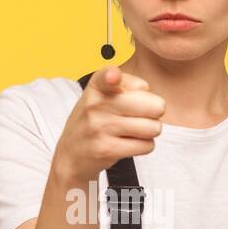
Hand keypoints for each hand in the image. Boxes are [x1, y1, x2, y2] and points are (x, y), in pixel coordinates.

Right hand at [52, 66, 165, 184]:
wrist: (72, 153)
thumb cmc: (95, 119)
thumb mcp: (103, 94)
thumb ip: (130, 85)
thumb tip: (153, 100)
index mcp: (98, 85)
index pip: (109, 76)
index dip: (113, 76)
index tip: (113, 77)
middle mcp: (96, 104)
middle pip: (154, 106)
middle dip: (155, 113)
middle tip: (141, 116)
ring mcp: (101, 127)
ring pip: (153, 128)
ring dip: (150, 131)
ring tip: (134, 130)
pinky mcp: (107, 149)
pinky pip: (147, 146)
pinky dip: (143, 145)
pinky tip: (128, 142)